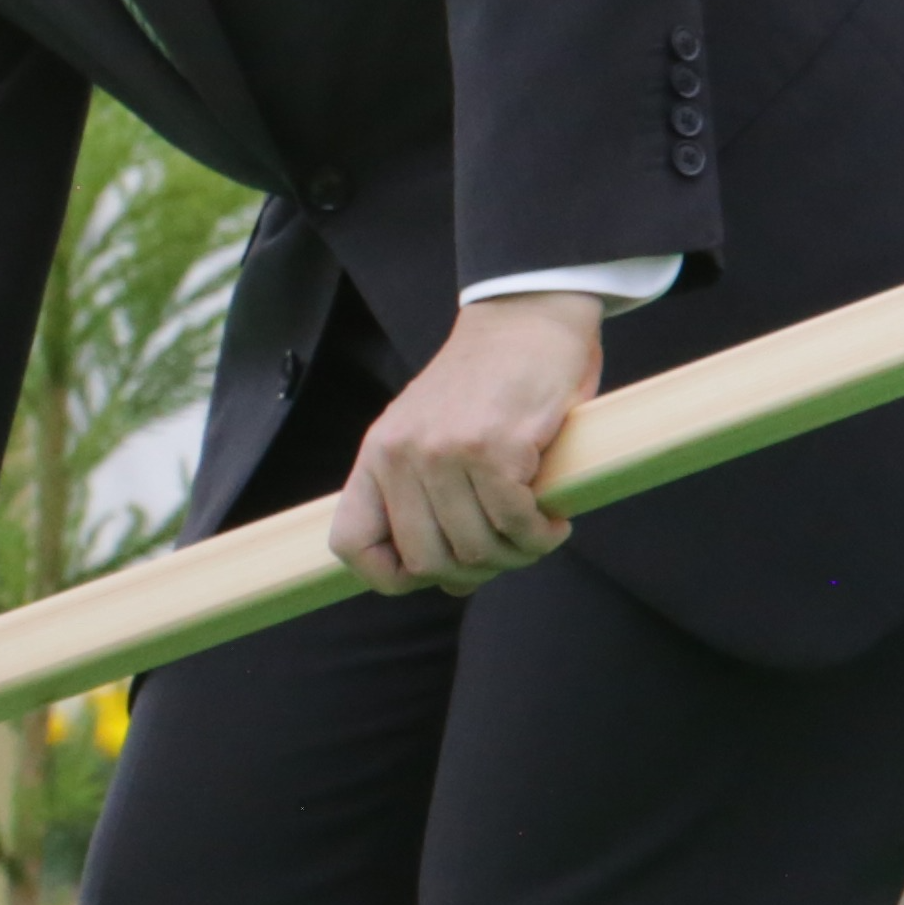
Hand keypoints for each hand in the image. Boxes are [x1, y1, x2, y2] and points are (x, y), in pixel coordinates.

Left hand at [331, 291, 604, 594]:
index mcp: (378, 455)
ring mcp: (444, 451)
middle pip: (425, 561)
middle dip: (476, 571)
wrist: (524, 319)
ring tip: (537, 533)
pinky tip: (554, 521)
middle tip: (509, 550)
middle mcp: (401, 455)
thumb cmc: (487, 387)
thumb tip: (452, 585)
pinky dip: (542, 535)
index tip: (436, 571)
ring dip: (518, 554)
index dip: (389, 575)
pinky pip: (515, 524)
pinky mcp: (494, 447)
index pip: (350, 542)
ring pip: (476, 548)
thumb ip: (429, 502)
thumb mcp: (432, 436)